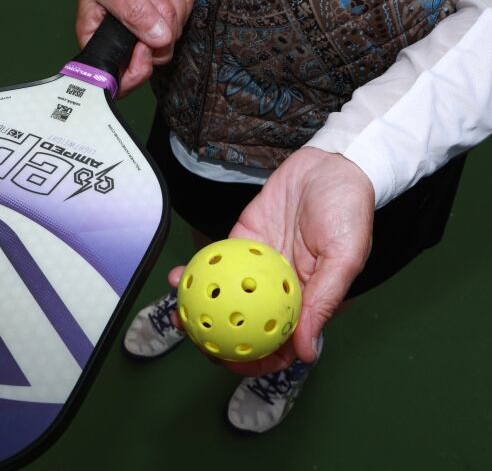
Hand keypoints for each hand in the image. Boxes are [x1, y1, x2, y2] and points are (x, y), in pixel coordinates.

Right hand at [76, 0, 193, 96]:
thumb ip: (131, 11)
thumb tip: (156, 39)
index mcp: (99, 40)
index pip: (120, 80)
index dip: (138, 69)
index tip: (146, 45)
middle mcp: (123, 39)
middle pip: (157, 54)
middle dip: (161, 19)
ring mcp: (146, 27)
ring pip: (174, 33)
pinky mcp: (164, 13)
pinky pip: (185, 14)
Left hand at [169, 148, 374, 375]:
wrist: (330, 165)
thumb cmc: (348, 210)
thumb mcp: (344, 256)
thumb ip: (324, 301)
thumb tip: (307, 351)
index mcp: (307, 302)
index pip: (279, 344)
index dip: (254, 359)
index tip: (230, 361)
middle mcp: (279, 291)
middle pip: (243, 324)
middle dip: (215, 337)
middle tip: (193, 336)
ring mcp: (256, 269)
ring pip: (223, 297)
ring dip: (198, 307)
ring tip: (177, 310)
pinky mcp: (241, 244)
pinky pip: (216, 264)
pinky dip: (197, 272)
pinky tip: (179, 276)